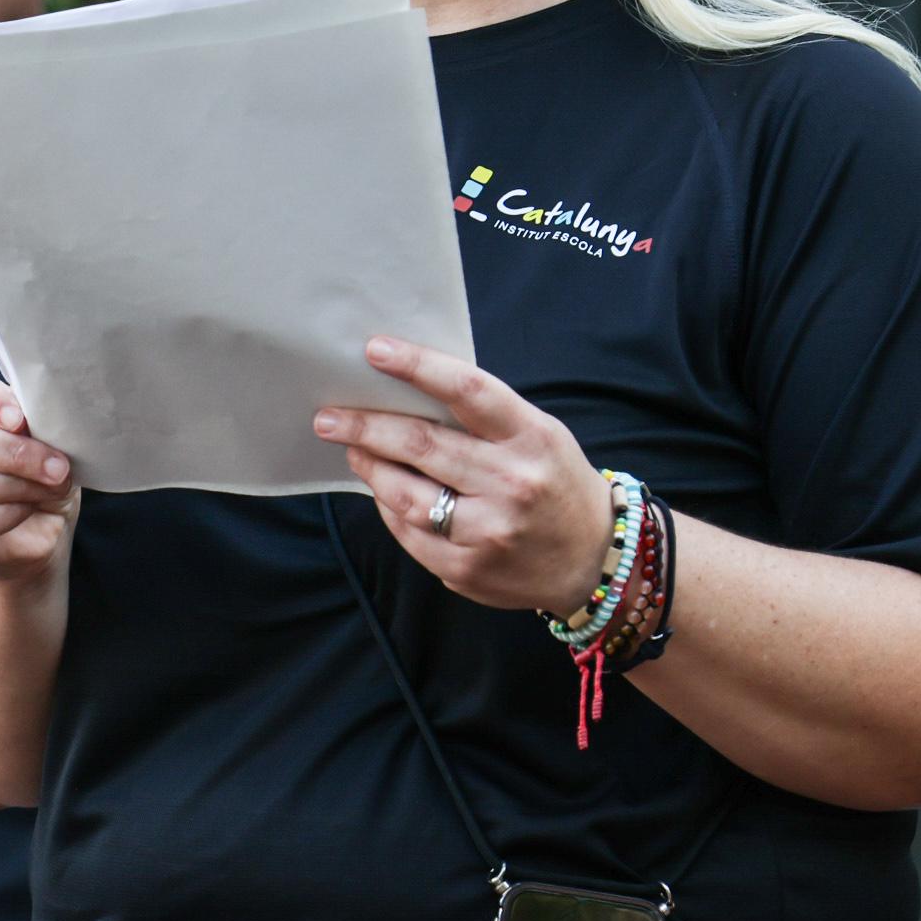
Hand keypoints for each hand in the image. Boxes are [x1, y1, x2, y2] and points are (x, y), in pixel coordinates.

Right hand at [0, 351, 77, 583]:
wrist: (34, 522)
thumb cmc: (36, 463)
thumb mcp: (42, 433)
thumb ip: (35, 419)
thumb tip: (39, 423)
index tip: (19, 419)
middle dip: (16, 453)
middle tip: (57, 468)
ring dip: (15, 487)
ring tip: (49, 489)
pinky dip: (4, 517)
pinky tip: (25, 511)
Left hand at [312, 340, 612, 613]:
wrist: (592, 559)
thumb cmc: (555, 482)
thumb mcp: (538, 435)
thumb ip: (484, 417)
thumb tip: (408, 391)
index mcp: (531, 438)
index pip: (468, 391)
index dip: (418, 367)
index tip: (376, 350)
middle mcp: (512, 484)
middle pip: (422, 446)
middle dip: (366, 427)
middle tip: (329, 417)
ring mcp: (488, 531)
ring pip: (405, 494)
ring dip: (370, 468)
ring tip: (352, 450)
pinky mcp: (466, 570)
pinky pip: (410, 532)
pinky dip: (389, 508)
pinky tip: (383, 491)